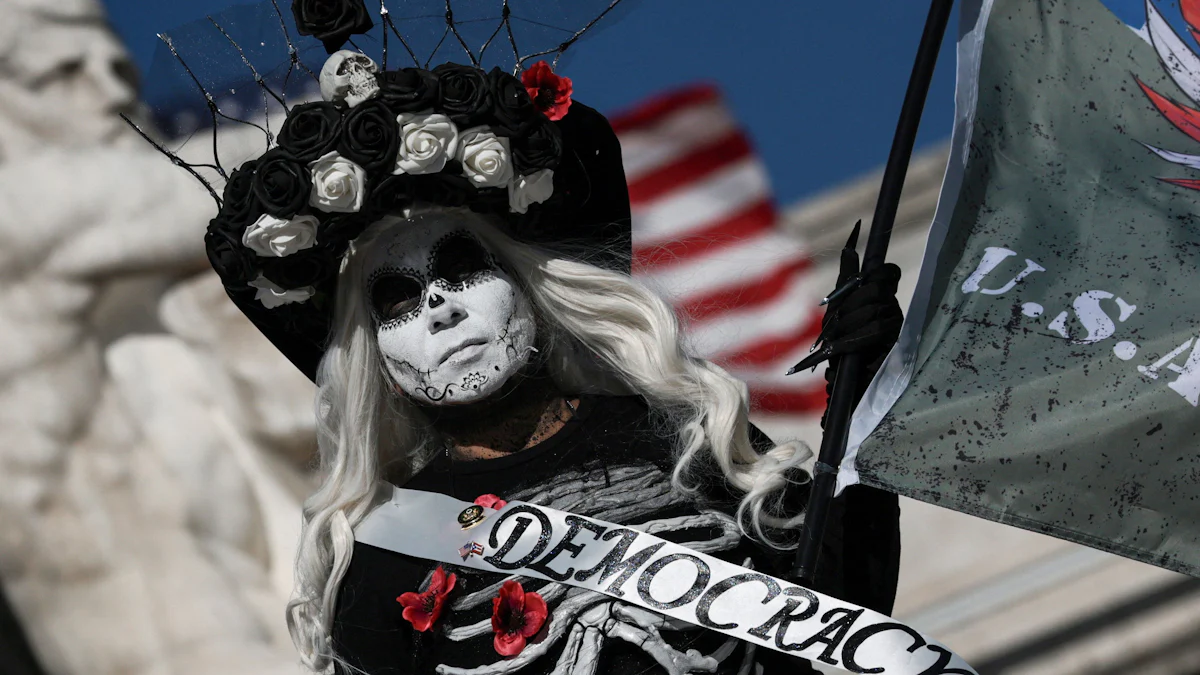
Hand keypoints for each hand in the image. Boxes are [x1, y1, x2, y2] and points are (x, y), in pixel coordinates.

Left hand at [786, 221, 902, 376]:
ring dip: (846, 327)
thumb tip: (849, 249)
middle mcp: (891, 309)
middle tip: (831, 326)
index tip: (863, 277)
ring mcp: (897, 327)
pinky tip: (840, 350)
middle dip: (848, 306)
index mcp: (878, 299)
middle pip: (875, 290)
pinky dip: (853, 340)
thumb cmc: (839, 349)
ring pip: (875, 310)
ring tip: (832, 344)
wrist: (844, 386)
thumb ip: (844, 285)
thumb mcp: (834, 315)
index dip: (878, 271)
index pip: (888, 273)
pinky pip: (877, 330)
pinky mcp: (898, 345)